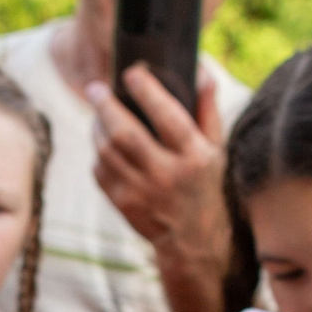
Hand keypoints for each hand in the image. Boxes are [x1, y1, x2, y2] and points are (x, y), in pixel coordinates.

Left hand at [87, 66, 228, 269]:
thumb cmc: (205, 184)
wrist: (193, 240)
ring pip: (107, 150)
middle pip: (126, 134)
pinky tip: (102, 141)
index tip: (132, 72)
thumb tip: (202, 71)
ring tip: (98, 112)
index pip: (168, 117)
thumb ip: (207, 110)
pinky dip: (98, 152)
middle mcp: (167, 175)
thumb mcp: (215, 149)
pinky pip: (100, 170)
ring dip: (97, 126)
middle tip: (96, 88)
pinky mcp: (123, 204)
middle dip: (106, 105)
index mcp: (194, 157)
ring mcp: (142, 192)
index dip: (147, 91)